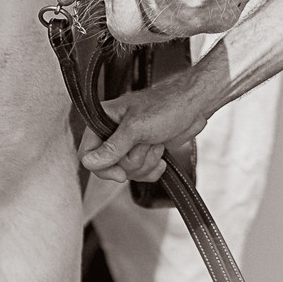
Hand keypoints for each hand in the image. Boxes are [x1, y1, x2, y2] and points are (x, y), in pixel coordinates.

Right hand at [80, 75, 210, 184]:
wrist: (194, 107)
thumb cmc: (166, 107)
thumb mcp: (136, 128)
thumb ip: (111, 148)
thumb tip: (87, 163)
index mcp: (104, 119)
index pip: (88, 153)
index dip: (104, 167)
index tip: (121, 175)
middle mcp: (113, 132)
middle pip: (110, 166)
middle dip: (133, 161)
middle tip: (147, 143)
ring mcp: (129, 144)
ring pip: (127, 171)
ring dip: (146, 162)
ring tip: (157, 144)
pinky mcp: (144, 152)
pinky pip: (141, 174)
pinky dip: (153, 168)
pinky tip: (162, 156)